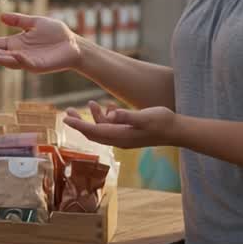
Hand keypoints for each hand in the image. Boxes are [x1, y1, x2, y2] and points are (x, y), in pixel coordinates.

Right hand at [0, 12, 81, 73]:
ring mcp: (27, 61)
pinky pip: (26, 63)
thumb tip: (1, 16)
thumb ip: (19, 20)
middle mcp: (19, 53)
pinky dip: (18, 60)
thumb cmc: (56, 34)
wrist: (74, 44)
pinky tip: (12, 54)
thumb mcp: (35, 23)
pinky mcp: (38, 66)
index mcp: (16, 43)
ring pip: (9, 61)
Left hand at [63, 101, 177, 149]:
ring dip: (94, 117)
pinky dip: (107, 118)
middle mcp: (120, 140)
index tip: (65, 119)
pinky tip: (110, 107)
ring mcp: (124, 137)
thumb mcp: (145, 116)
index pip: (94, 131)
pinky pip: (112, 127)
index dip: (79, 125)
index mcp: (121, 136)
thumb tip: (113, 115)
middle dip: (80, 123)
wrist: (176, 131)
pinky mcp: (129, 133)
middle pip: (93, 133)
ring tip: (90, 103)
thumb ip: (129, 116)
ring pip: (102, 129)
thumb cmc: (162, 122)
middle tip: (67, 112)